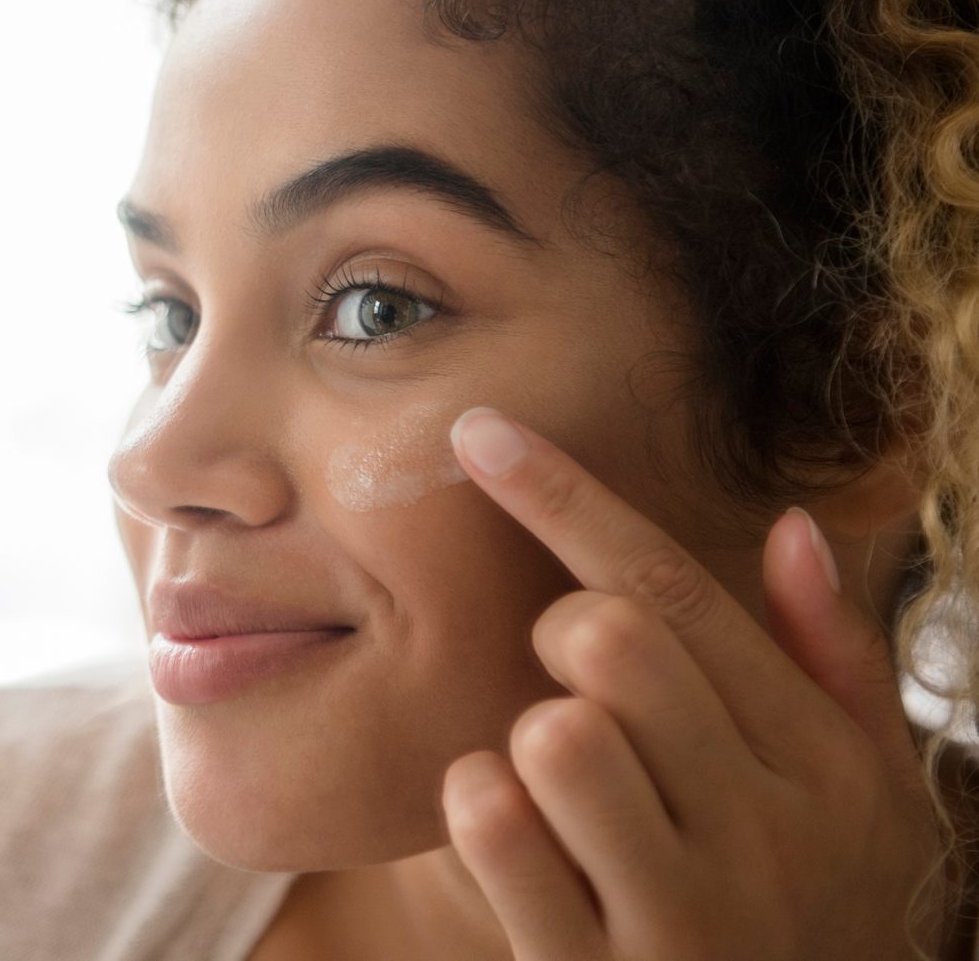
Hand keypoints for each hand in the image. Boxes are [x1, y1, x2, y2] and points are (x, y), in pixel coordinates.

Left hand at [439, 406, 950, 960]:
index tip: (480, 430)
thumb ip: (831, 663)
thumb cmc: (807, 916)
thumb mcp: (863, 801)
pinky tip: (517, 841)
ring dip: (525, 742)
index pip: (678, 591)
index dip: (566, 497)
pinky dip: (479, 811)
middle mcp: (767, 832)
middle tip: (575, 694)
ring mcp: (684, 913)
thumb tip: (791, 524)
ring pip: (551, 729)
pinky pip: (495, 827)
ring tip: (563, 794)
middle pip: (610, 637)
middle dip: (560, 639)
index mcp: (825, 767)